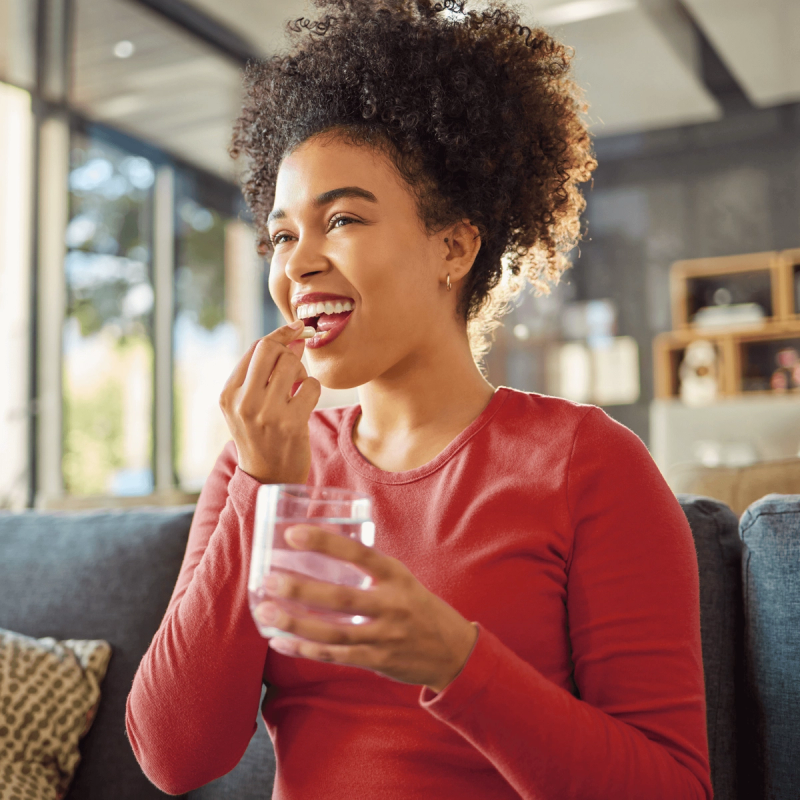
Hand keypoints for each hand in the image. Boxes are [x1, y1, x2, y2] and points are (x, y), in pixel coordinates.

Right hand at [219, 321, 320, 484]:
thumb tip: (295, 335)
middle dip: (289, 350)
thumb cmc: (262, 434)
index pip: (255, 347)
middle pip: (271, 349)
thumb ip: (264, 371)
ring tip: (297, 388)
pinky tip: (305, 403)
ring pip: (291, 364)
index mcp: (228, 394)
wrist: (269, 478)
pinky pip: (311, 385)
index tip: (296, 329)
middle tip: (295, 366)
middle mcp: (243, 402)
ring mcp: (266, 413)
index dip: (279, 335)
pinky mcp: (290, 423)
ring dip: (301, 372)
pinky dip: (313, 389)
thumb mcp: (248, 404)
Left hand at [253, 525, 479, 693]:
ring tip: (265, 612)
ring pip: (333, 632)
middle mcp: (392, 605)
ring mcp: (384, 636)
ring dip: (296, 623)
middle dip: (302, 589)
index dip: (325, 543)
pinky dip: (305, 649)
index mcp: (397, 576)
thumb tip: (324, 544)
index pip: (359, 554)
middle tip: (269, 579)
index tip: (292, 534)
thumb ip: (368, 568)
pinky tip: (280, 641)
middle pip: (342, 598)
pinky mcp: (377, 660)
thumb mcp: (401, 579)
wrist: (453, 651)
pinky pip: (335, 656)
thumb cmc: (417, 606)